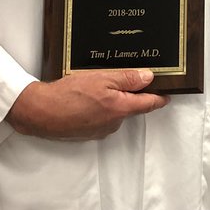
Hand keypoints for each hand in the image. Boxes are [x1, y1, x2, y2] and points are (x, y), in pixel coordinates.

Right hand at [5, 68, 168, 139]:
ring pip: (114, 112)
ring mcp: (100, 130)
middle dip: (129, 95)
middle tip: (122, 78)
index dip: (159, 98)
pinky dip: (98, 108)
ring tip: (96, 85)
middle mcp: (114, 123)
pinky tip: (86, 97)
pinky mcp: (88, 132)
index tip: (168, 94)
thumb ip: (127, 79)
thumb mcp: (102, 78)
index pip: (149, 104)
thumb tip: (149, 78)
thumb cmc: (70, 94)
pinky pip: (101, 118)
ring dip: (111, 100)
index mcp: (121, 109)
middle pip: (131, 107)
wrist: (41, 112)